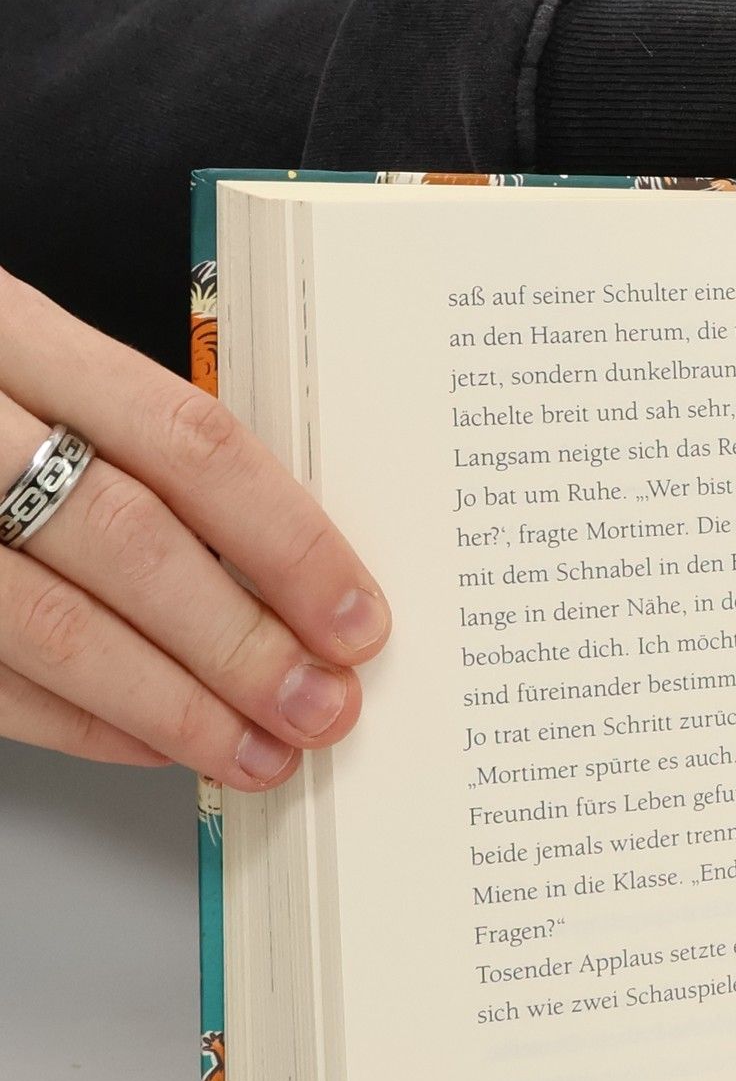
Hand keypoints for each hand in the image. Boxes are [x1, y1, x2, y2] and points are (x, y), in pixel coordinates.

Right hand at [0, 266, 388, 785]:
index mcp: (8, 329)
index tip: (356, 619)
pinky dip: (84, 725)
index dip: (288, 541)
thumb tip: (289, 569)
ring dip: (175, 707)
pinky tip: (155, 745)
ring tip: (260, 751)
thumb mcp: (32, 362)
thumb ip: (136, 440)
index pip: (186, 440)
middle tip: (323, 705)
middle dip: (244, 644)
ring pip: (55, 627)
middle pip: (128, 540)